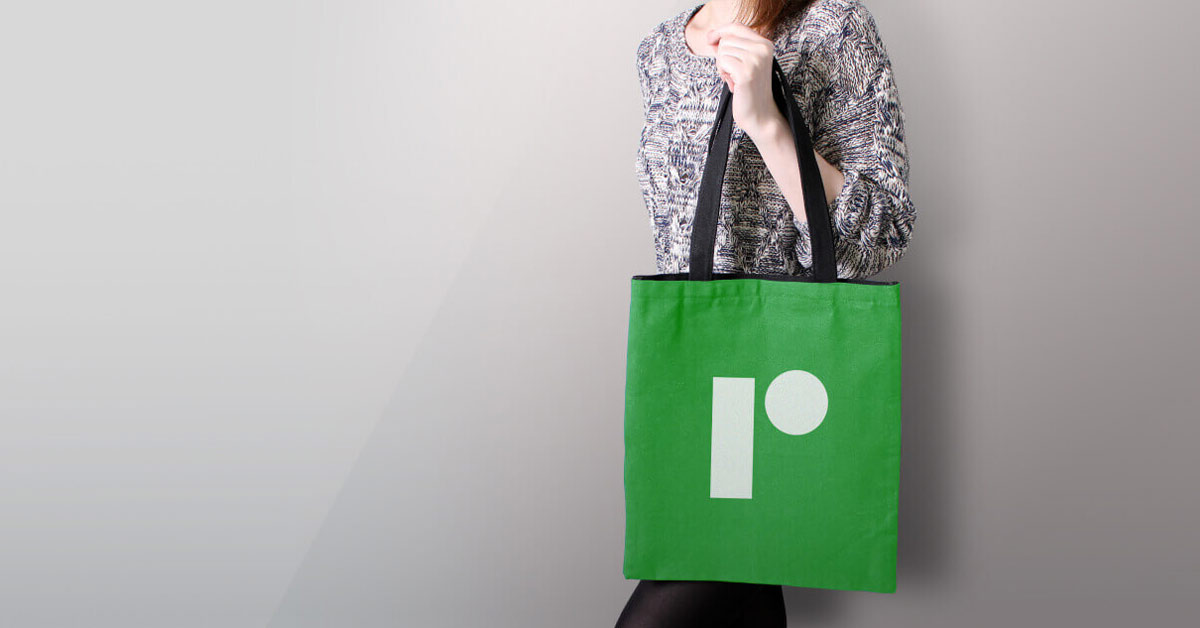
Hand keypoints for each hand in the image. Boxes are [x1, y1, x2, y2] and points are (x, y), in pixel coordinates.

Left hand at [705, 22, 782, 140]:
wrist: (761, 116)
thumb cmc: (750, 91)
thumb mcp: (744, 63)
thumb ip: (732, 47)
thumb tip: (712, 36)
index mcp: (765, 44)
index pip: (736, 26)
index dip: (720, 32)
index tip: (710, 40)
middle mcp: (763, 49)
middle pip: (726, 39)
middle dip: (722, 56)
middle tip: (732, 73)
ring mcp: (755, 60)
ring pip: (722, 50)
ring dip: (722, 66)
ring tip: (734, 79)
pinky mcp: (746, 72)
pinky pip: (722, 61)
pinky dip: (722, 72)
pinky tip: (732, 83)